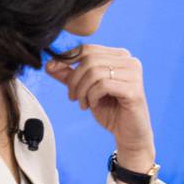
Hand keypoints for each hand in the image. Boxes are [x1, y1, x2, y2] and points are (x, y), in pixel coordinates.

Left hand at [44, 45, 154, 161]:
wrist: (128, 134)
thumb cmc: (111, 111)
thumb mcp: (86, 90)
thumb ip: (70, 76)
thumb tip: (49, 64)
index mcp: (119, 56)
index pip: (87, 49)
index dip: (67, 58)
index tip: (52, 68)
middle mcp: (129, 61)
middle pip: (89, 60)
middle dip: (74, 79)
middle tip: (72, 97)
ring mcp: (133, 74)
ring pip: (94, 72)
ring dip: (82, 90)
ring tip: (83, 104)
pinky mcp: (134, 90)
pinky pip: (103, 85)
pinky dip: (92, 96)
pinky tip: (94, 105)